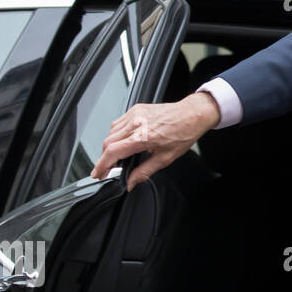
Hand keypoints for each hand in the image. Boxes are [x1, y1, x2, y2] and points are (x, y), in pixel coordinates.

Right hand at [90, 92, 221, 191]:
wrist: (193, 114)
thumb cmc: (184, 133)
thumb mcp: (165, 158)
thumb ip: (144, 172)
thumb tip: (130, 182)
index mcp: (142, 137)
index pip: (112, 152)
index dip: (101, 165)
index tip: (97, 173)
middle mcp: (136, 123)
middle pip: (108, 143)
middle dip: (105, 158)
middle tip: (108, 168)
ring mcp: (135, 114)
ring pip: (111, 132)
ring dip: (110, 145)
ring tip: (119, 155)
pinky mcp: (136, 109)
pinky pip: (118, 122)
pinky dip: (116, 133)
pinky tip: (124, 140)